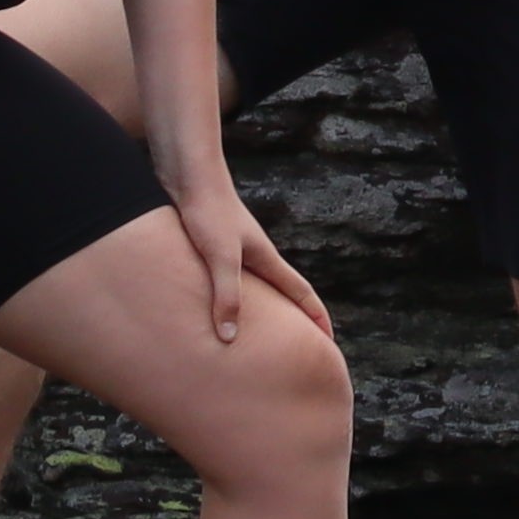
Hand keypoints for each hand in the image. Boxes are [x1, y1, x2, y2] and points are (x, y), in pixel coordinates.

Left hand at [166, 167, 324, 349]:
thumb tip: (231, 338)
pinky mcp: (212, 245)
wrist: (189, 174)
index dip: (316, 318)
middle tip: (299, 345)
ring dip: (262, 308)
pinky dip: (230, 298)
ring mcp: (235, 249)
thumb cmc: (209, 211)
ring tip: (257, 333)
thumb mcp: (220, 257)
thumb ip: (227, 296)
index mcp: (266, 259)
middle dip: (294, 318)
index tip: (329, 341)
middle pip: (283, 291)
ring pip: (255, 286)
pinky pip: (228, 279)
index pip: (300, 293)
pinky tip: (212, 306)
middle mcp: (255, 255)